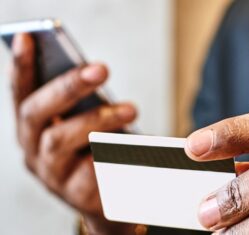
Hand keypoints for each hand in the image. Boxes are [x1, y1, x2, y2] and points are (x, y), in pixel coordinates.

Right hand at [10, 34, 137, 233]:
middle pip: (36, 112)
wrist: (108, 196)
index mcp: (33, 126)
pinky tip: (133, 145)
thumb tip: (94, 74)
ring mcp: (50, 173)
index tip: (28, 37)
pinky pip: (90, 170)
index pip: (20, 92)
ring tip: (130, 109)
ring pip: (60, 140)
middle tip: (101, 69)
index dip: (21, 67)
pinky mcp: (74, 194)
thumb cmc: (96, 149)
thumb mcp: (85, 123)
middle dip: (67, 86)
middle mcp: (32, 148)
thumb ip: (82, 103)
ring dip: (96, 120)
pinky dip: (112, 153)